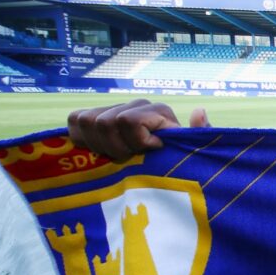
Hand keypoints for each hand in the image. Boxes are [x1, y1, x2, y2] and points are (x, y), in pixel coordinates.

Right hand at [67, 99, 210, 161]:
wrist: (167, 169)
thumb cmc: (182, 161)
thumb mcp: (194, 153)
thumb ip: (199, 135)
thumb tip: (199, 111)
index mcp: (159, 111)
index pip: (129, 120)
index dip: (136, 141)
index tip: (152, 151)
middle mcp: (136, 105)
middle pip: (106, 122)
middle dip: (117, 147)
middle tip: (133, 157)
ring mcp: (114, 110)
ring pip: (88, 120)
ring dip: (100, 144)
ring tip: (117, 155)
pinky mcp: (93, 118)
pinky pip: (76, 120)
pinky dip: (82, 138)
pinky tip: (98, 149)